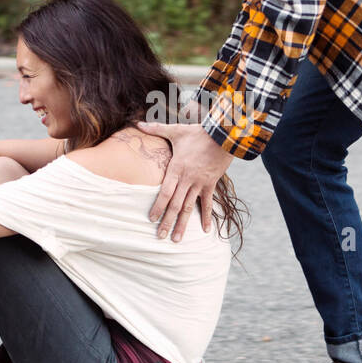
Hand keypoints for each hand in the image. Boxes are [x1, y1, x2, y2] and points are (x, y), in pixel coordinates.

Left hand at [136, 120, 232, 241]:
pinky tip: (206, 230)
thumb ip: (156, 129)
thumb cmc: (197, 133)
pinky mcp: (211, 184)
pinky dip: (207, 217)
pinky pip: (208, 203)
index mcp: (176, 169)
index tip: (151, 219)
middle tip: (160, 237)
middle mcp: (187, 179)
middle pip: (176, 205)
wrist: (223, 135)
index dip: (158, 207)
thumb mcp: (175, 130)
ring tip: (177, 239)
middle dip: (167, 222)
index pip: (165, 193)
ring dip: (183, 224)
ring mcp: (200, 183)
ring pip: (190, 208)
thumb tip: (138, 123)